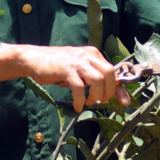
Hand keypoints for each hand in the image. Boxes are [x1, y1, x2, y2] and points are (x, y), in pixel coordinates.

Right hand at [16, 45, 130, 112]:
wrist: (34, 59)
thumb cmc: (57, 67)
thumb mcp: (79, 70)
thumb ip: (93, 78)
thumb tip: (111, 93)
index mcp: (93, 54)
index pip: (113, 71)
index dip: (120, 88)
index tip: (125, 102)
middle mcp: (87, 55)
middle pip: (109, 73)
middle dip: (109, 91)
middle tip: (101, 101)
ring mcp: (77, 61)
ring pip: (98, 79)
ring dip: (96, 95)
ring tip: (89, 102)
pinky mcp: (66, 69)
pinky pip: (79, 87)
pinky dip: (80, 100)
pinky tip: (77, 105)